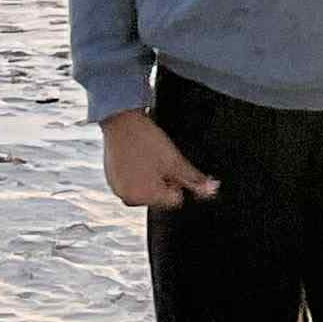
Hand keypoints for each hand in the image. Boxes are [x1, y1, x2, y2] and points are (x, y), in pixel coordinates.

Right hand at [101, 109, 219, 208]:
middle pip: (160, 196)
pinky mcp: (111, 180)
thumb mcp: (175, 160)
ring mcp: (118, 189)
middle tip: (158, 160)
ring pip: (146, 188)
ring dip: (150, 177)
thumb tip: (211, 191)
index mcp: (145, 197)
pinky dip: (137, 173)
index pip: (175, 199)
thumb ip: (194, 179)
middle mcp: (129, 198)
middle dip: (163, 181)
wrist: (121, 122)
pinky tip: (136, 156)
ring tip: (146, 157)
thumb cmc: (145, 140)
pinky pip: (131, 182)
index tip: (170, 166)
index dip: (177, 181)